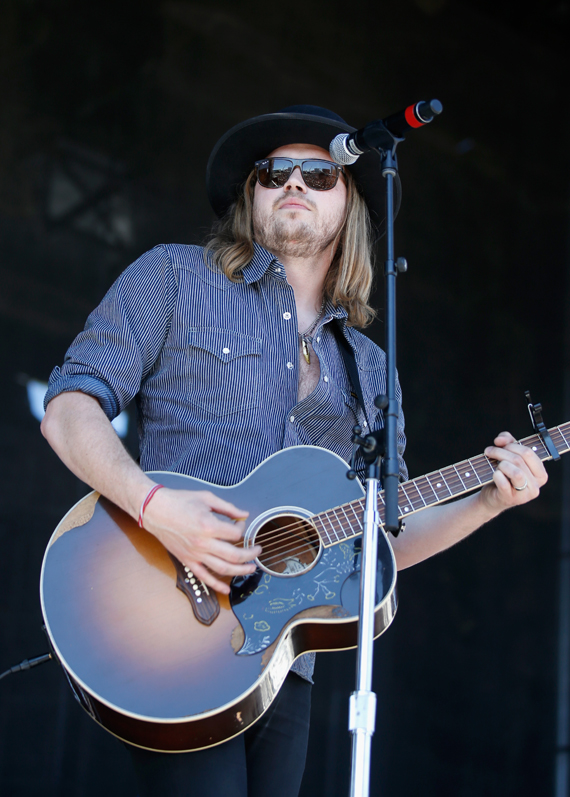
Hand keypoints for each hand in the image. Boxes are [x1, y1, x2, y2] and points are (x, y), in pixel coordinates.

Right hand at [141, 487, 260, 594]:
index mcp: (209, 525)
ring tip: (251, 568)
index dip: (242, 529)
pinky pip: (204, 577)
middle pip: (235, 555)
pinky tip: (227, 588)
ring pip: (223, 569)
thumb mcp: (206, 498)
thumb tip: (244, 514)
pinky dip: (216, 585)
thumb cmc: (179, 501)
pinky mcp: (187, 561)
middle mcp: (203, 543)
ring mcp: (195, 554)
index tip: (241, 524)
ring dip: (241, 571)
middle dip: (250, 554)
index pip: (235, 534)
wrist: (155, 510)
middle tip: (258, 551)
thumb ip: (227, 507)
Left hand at [480, 431, 547, 514]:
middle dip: (501, 452)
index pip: (529, 453)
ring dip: (501, 464)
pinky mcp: (510, 499)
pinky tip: (494, 475)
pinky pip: (504, 483)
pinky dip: (496, 475)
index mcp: (540, 474)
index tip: (500, 444)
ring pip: (516, 472)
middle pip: (519, 460)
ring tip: (494, 465)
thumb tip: (501, 439)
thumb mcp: (509, 456)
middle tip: (490, 451)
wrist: (491, 497)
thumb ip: (508, 442)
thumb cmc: (503, 476)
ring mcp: (524, 495)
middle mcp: (535, 486)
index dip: (512, 445)